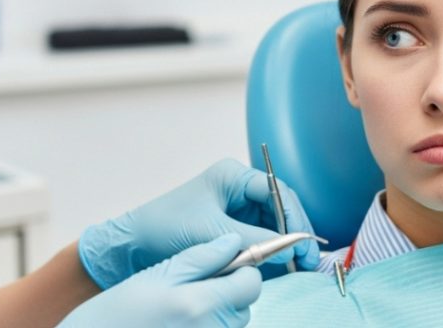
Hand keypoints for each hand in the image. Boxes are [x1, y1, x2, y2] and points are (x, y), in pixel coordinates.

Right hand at [60, 234, 260, 327]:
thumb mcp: (157, 276)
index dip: (240, 270)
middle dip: (228, 292)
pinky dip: (208, 326)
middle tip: (193, 287)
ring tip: (181, 308)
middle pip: (245, 305)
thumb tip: (233, 242)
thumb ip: (200, 257)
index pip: (251, 283)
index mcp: (200, 306)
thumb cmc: (116, 315)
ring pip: (233, 323)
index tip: (222, 266)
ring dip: (218, 312)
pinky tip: (180, 323)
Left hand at [79, 158, 319, 288]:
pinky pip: (260, 237)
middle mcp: (238, 188)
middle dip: (294, 232)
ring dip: (285, 244)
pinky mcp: (232, 229)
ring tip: (300, 265)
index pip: (276, 191)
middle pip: (280, 207)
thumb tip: (289, 249)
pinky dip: (272, 252)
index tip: (303, 241)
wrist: (134, 244)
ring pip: (273, 224)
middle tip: (308, 258)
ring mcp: (236, 209)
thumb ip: (253, 239)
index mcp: (233, 176)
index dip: (293, 216)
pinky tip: (282, 265)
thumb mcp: (211, 232)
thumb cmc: (164, 226)